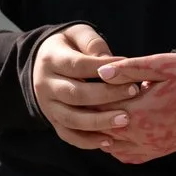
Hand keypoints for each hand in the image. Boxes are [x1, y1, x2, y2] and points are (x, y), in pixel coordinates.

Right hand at [32, 23, 141, 152]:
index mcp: (51, 60)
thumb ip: (92, 43)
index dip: (103, 68)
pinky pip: (68, 135)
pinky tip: (109, 141)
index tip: (128, 67)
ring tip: (125, 120)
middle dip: (106, 95)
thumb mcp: (76, 34)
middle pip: (76, 94)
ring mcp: (47, 106)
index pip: (78, 66)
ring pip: (71, 119)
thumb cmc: (68, 46)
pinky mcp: (52, 121)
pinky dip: (88, 141)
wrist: (41, 64)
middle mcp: (45, 85)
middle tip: (134, 92)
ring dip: (99, 122)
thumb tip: (110, 62)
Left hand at [92, 52, 175, 163]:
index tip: (82, 87)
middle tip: (83, 103)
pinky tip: (113, 134)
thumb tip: (100, 73)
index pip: (100, 108)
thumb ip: (129, 68)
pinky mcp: (158, 151)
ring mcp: (150, 147)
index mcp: (139, 112)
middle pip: (102, 129)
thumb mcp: (160, 66)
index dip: (88, 98)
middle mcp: (142, 135)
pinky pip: (127, 157)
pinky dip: (115, 147)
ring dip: (101, 133)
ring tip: (96, 116)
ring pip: (111, 146)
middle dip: (91, 116)